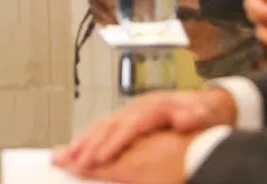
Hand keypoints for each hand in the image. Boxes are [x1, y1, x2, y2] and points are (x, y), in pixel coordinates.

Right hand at [53, 88, 234, 176]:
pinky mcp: (125, 119)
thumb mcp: (203, 114)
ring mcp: (128, 112)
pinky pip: (100, 128)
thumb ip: (192, 116)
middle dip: (89, 145)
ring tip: (63, 156)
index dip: (114, 142)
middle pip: (108, 126)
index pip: (129, 127)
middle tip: (73, 162)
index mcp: (153, 108)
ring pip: (99, 126)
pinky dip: (85, 139)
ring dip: (81, 142)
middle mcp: (136, 108)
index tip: (100, 157)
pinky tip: (73, 150)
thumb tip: (184, 120)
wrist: (203, 103)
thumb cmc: (202, 114)